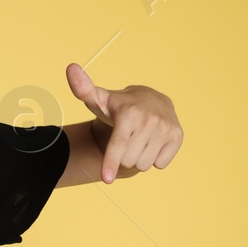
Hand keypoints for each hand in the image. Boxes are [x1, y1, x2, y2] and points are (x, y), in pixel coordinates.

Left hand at [65, 64, 183, 183]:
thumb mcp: (100, 99)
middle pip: (128, 161)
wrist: (152, 100)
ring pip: (143, 165)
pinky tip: (152, 142)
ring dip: (138, 157)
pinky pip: (159, 164)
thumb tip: (70, 68)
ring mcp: (166, 128)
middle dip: (123, 155)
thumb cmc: (119, 105)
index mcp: (128, 114)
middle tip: (126, 138)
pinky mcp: (177, 136)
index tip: (106, 178)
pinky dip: (154, 158)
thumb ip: (82, 89)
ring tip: (138, 139)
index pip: (117, 145)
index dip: (110, 163)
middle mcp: (149, 120)